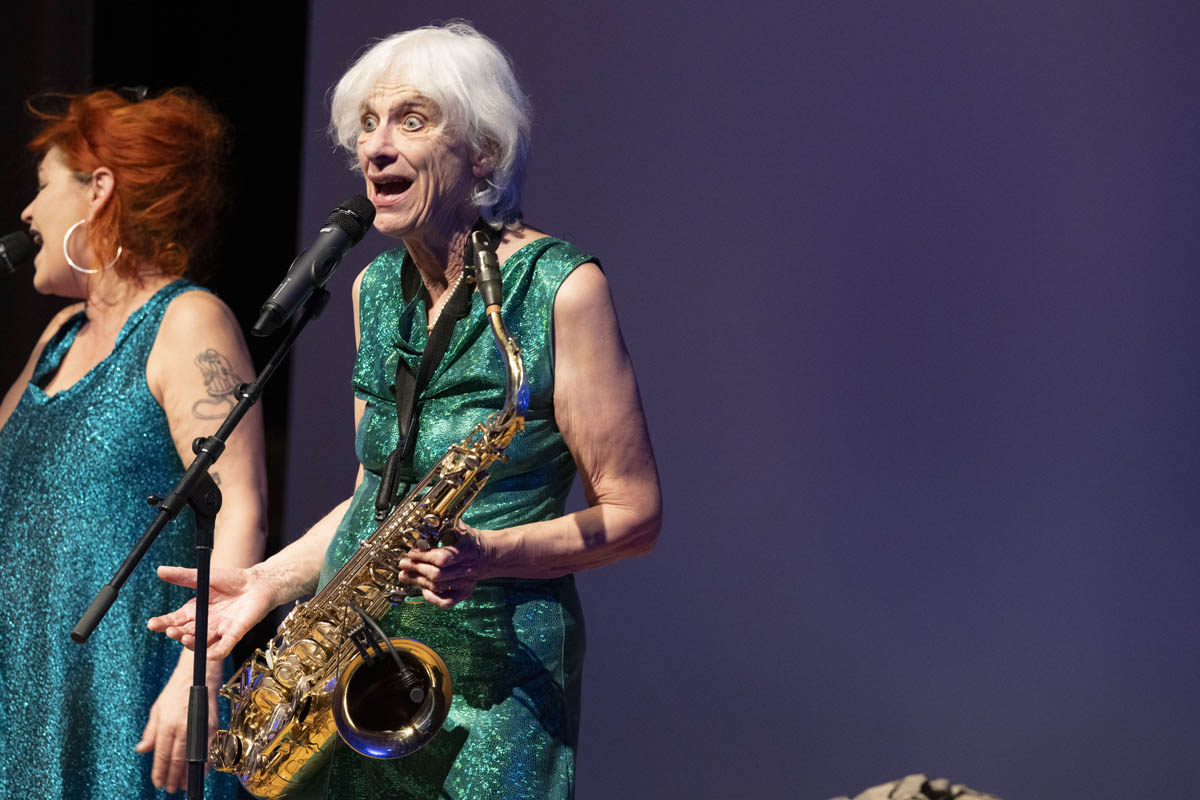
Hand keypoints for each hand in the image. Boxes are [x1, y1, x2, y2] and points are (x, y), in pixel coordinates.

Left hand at [134, 664, 218, 793]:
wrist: (198, 676)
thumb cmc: (176, 691)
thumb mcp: (156, 710)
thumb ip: (150, 733)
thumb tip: (142, 750)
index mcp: (167, 724)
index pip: (162, 755)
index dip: (159, 772)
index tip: (157, 783)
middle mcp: (184, 727)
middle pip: (177, 760)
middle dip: (172, 777)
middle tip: (169, 789)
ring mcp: (199, 727)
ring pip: (193, 758)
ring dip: (187, 774)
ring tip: (181, 785)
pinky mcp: (212, 727)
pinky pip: (207, 750)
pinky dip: (202, 764)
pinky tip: (197, 771)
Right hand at [148, 565, 276, 659]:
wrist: (258, 582)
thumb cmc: (231, 580)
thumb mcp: (204, 577)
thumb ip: (183, 576)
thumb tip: (160, 570)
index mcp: (195, 611)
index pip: (174, 621)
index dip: (162, 624)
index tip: (152, 624)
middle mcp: (204, 623)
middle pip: (185, 634)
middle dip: (176, 634)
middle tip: (170, 630)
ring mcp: (219, 629)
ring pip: (201, 643)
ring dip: (191, 643)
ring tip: (183, 637)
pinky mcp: (235, 632)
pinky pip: (224, 647)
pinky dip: (217, 652)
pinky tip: (209, 654)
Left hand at [398, 525, 493, 607]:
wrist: (486, 554)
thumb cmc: (468, 539)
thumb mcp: (459, 528)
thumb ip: (444, 525)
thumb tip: (424, 520)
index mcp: (466, 550)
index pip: (443, 558)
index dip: (424, 557)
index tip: (411, 552)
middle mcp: (467, 569)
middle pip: (437, 575)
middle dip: (417, 569)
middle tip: (403, 563)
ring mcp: (466, 583)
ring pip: (438, 587)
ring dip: (418, 581)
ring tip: (405, 574)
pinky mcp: (463, 593)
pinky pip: (446, 602)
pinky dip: (431, 598)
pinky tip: (422, 589)